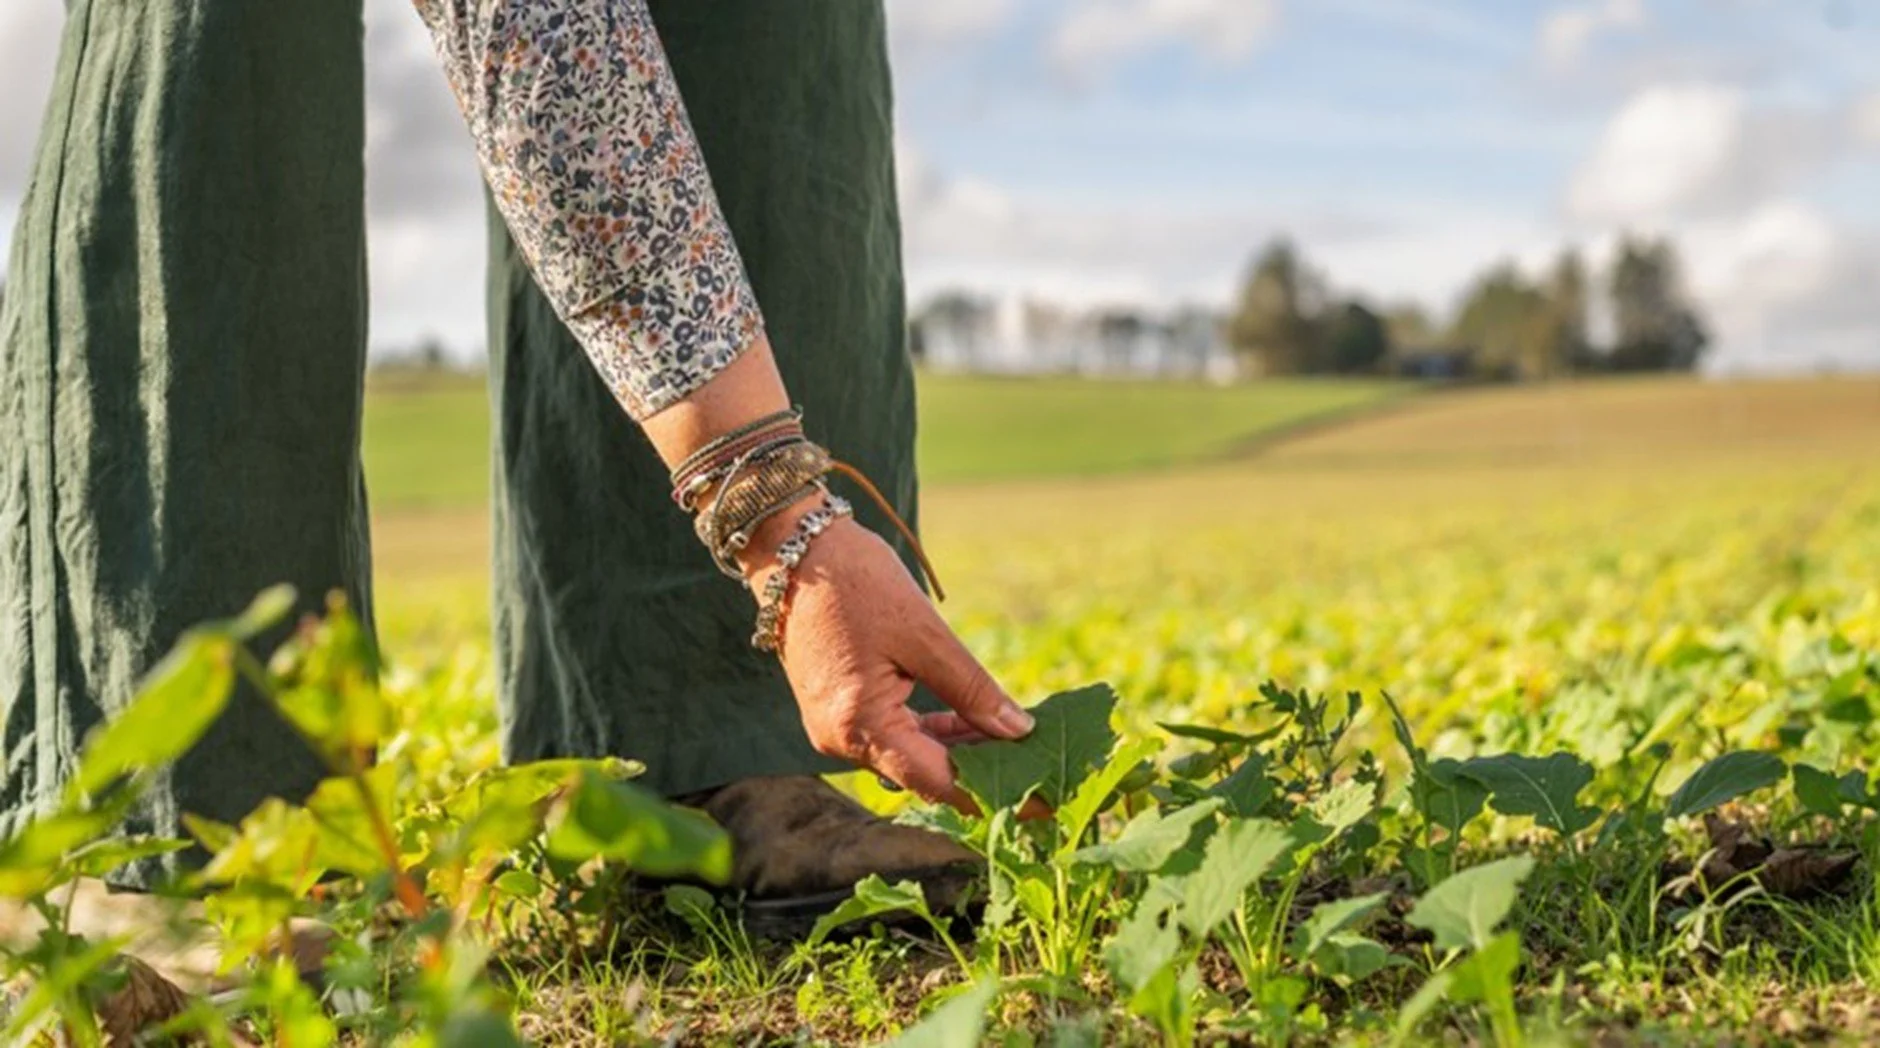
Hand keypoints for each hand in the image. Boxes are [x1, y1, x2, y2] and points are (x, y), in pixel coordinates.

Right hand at [744, 510, 1033, 808]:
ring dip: (962, 751)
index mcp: (860, 725)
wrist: (793, 547)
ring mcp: (836, 727)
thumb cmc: (855, 581)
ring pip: (912, 755)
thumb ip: (971, 688)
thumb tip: (1018, 730)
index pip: (938, 781)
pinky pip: (895, 734)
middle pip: (926, 774)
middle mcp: (841, 739)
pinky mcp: (839, 710)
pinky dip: (934, 731)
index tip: (1045, 802)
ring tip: (1019, 744)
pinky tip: (974, 723)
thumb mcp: (923, 633)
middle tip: (1045, 770)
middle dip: (985, 773)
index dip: (995, 795)